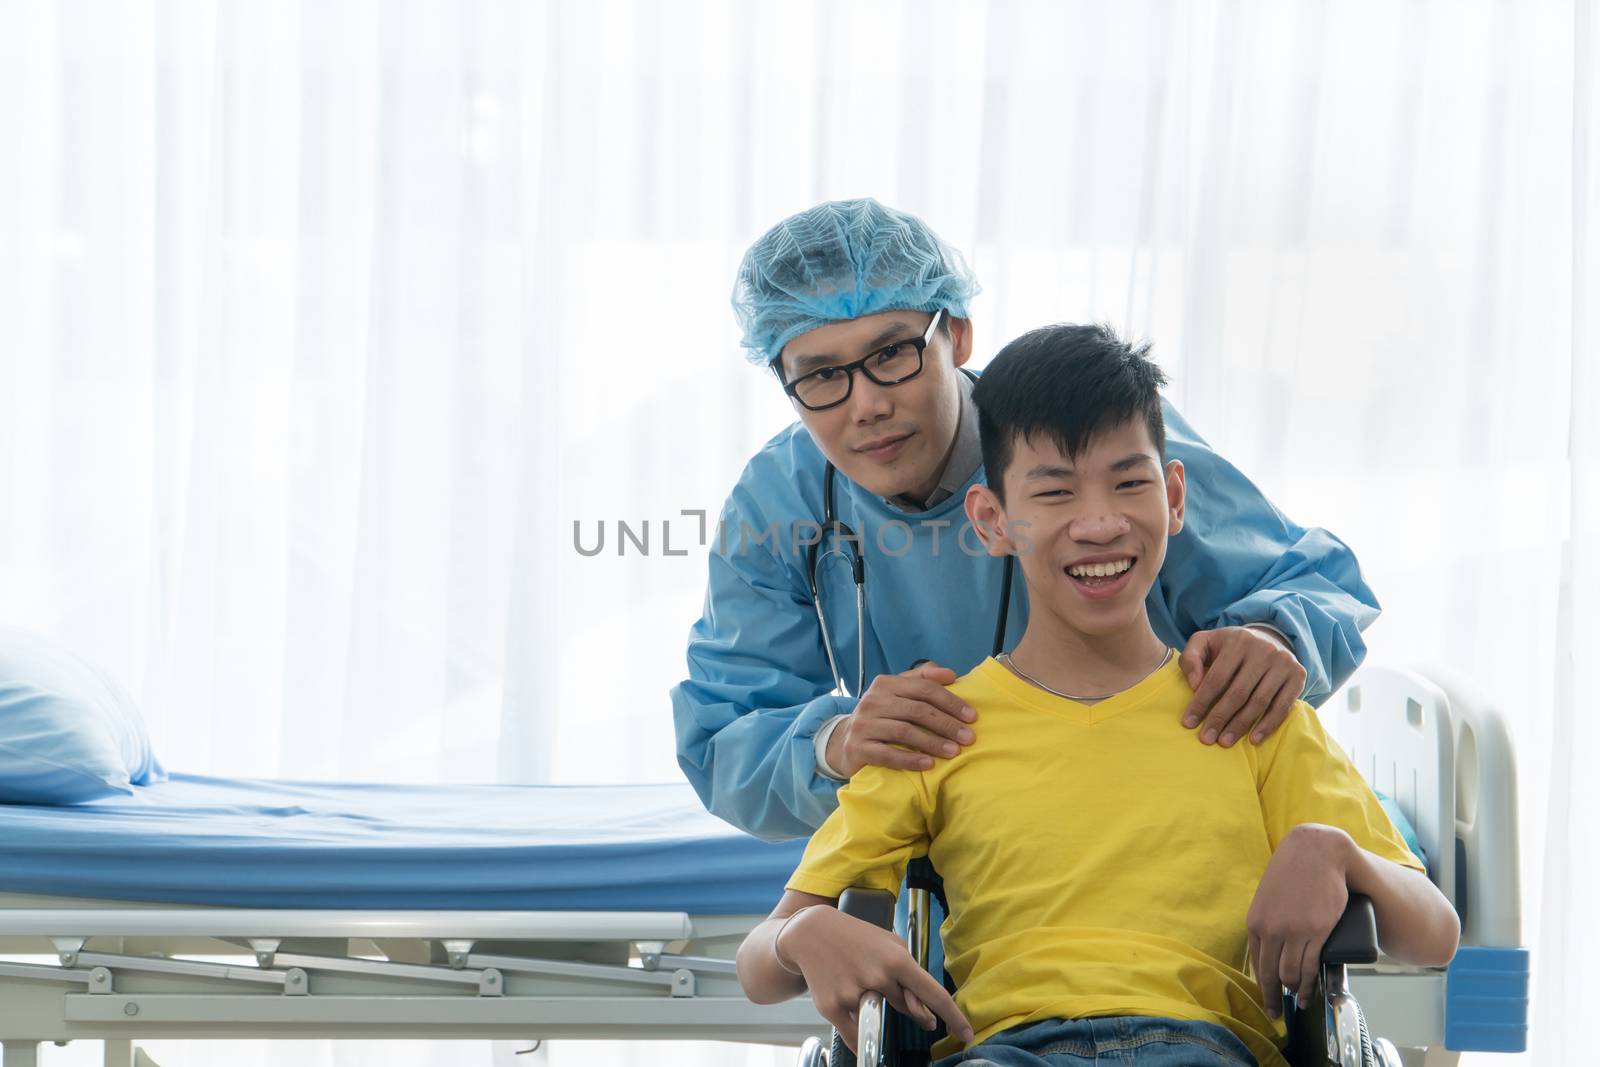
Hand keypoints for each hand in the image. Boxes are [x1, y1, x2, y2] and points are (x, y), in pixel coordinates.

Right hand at [780, 906, 974, 1054]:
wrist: (812, 932)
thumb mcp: (891, 945)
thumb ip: (912, 978)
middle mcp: (877, 978)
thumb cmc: (859, 938)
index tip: (967, 1034)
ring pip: (880, 1016)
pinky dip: (861, 1036)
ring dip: (874, 1003)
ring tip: (854, 976)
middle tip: (879, 977)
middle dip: (901, 999)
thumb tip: (925, 1015)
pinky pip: (857, 1036)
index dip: (954, 1017)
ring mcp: (854, 994)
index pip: (934, 995)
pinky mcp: (833, 1008)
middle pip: (904, 1006)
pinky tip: (859, 1024)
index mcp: (897, 960)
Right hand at [827, 661, 976, 777]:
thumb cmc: (882, 716)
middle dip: (946, 724)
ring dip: (933, 742)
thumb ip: (922, 679)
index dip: (950, 701)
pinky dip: (910, 759)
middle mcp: (872, 701)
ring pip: (904, 731)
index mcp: (885, 684)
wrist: (845, 742)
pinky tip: (928, 764)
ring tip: (954, 752)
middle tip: (969, 737)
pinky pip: (888, 754)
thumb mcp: (898, 693)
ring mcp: (863, 724)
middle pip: (916, 710)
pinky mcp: (857, 748)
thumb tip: (949, 674)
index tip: (972, 716)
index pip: (924, 688)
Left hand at [1179, 626, 1305, 746]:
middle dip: (1220, 718)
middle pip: (1238, 692)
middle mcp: (1263, 650)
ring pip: (1259, 701)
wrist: (1268, 637)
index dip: (1201, 702)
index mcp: (1237, 641)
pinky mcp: (1298, 676)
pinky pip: (1282, 706)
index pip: (1216, 677)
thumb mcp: (1205, 642)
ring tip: (1225, 742)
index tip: (1189, 723)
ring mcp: (1283, 663)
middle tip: (1207, 739)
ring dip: (1241, 725)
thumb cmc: (1229, 647)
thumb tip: (1194, 685)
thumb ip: (1190, 658)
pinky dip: (1268, 725)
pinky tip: (1254, 739)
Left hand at [1246, 823, 1353, 1016]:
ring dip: (1295, 992)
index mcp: (1255, 921)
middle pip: (1269, 973)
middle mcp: (1270, 929)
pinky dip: (1309, 985)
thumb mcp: (1269, 896)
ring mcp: (1294, 931)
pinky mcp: (1317, 931)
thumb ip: (1267, 920)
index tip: (1266, 1000)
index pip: (1255, 962)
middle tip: (1276, 1012)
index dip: (1261, 985)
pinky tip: (1310, 994)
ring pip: (1291, 974)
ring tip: (1299, 1002)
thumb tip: (1268, 946)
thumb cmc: (1293, 873)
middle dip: (1272, 997)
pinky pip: (1310, 966)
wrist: (1317, 852)